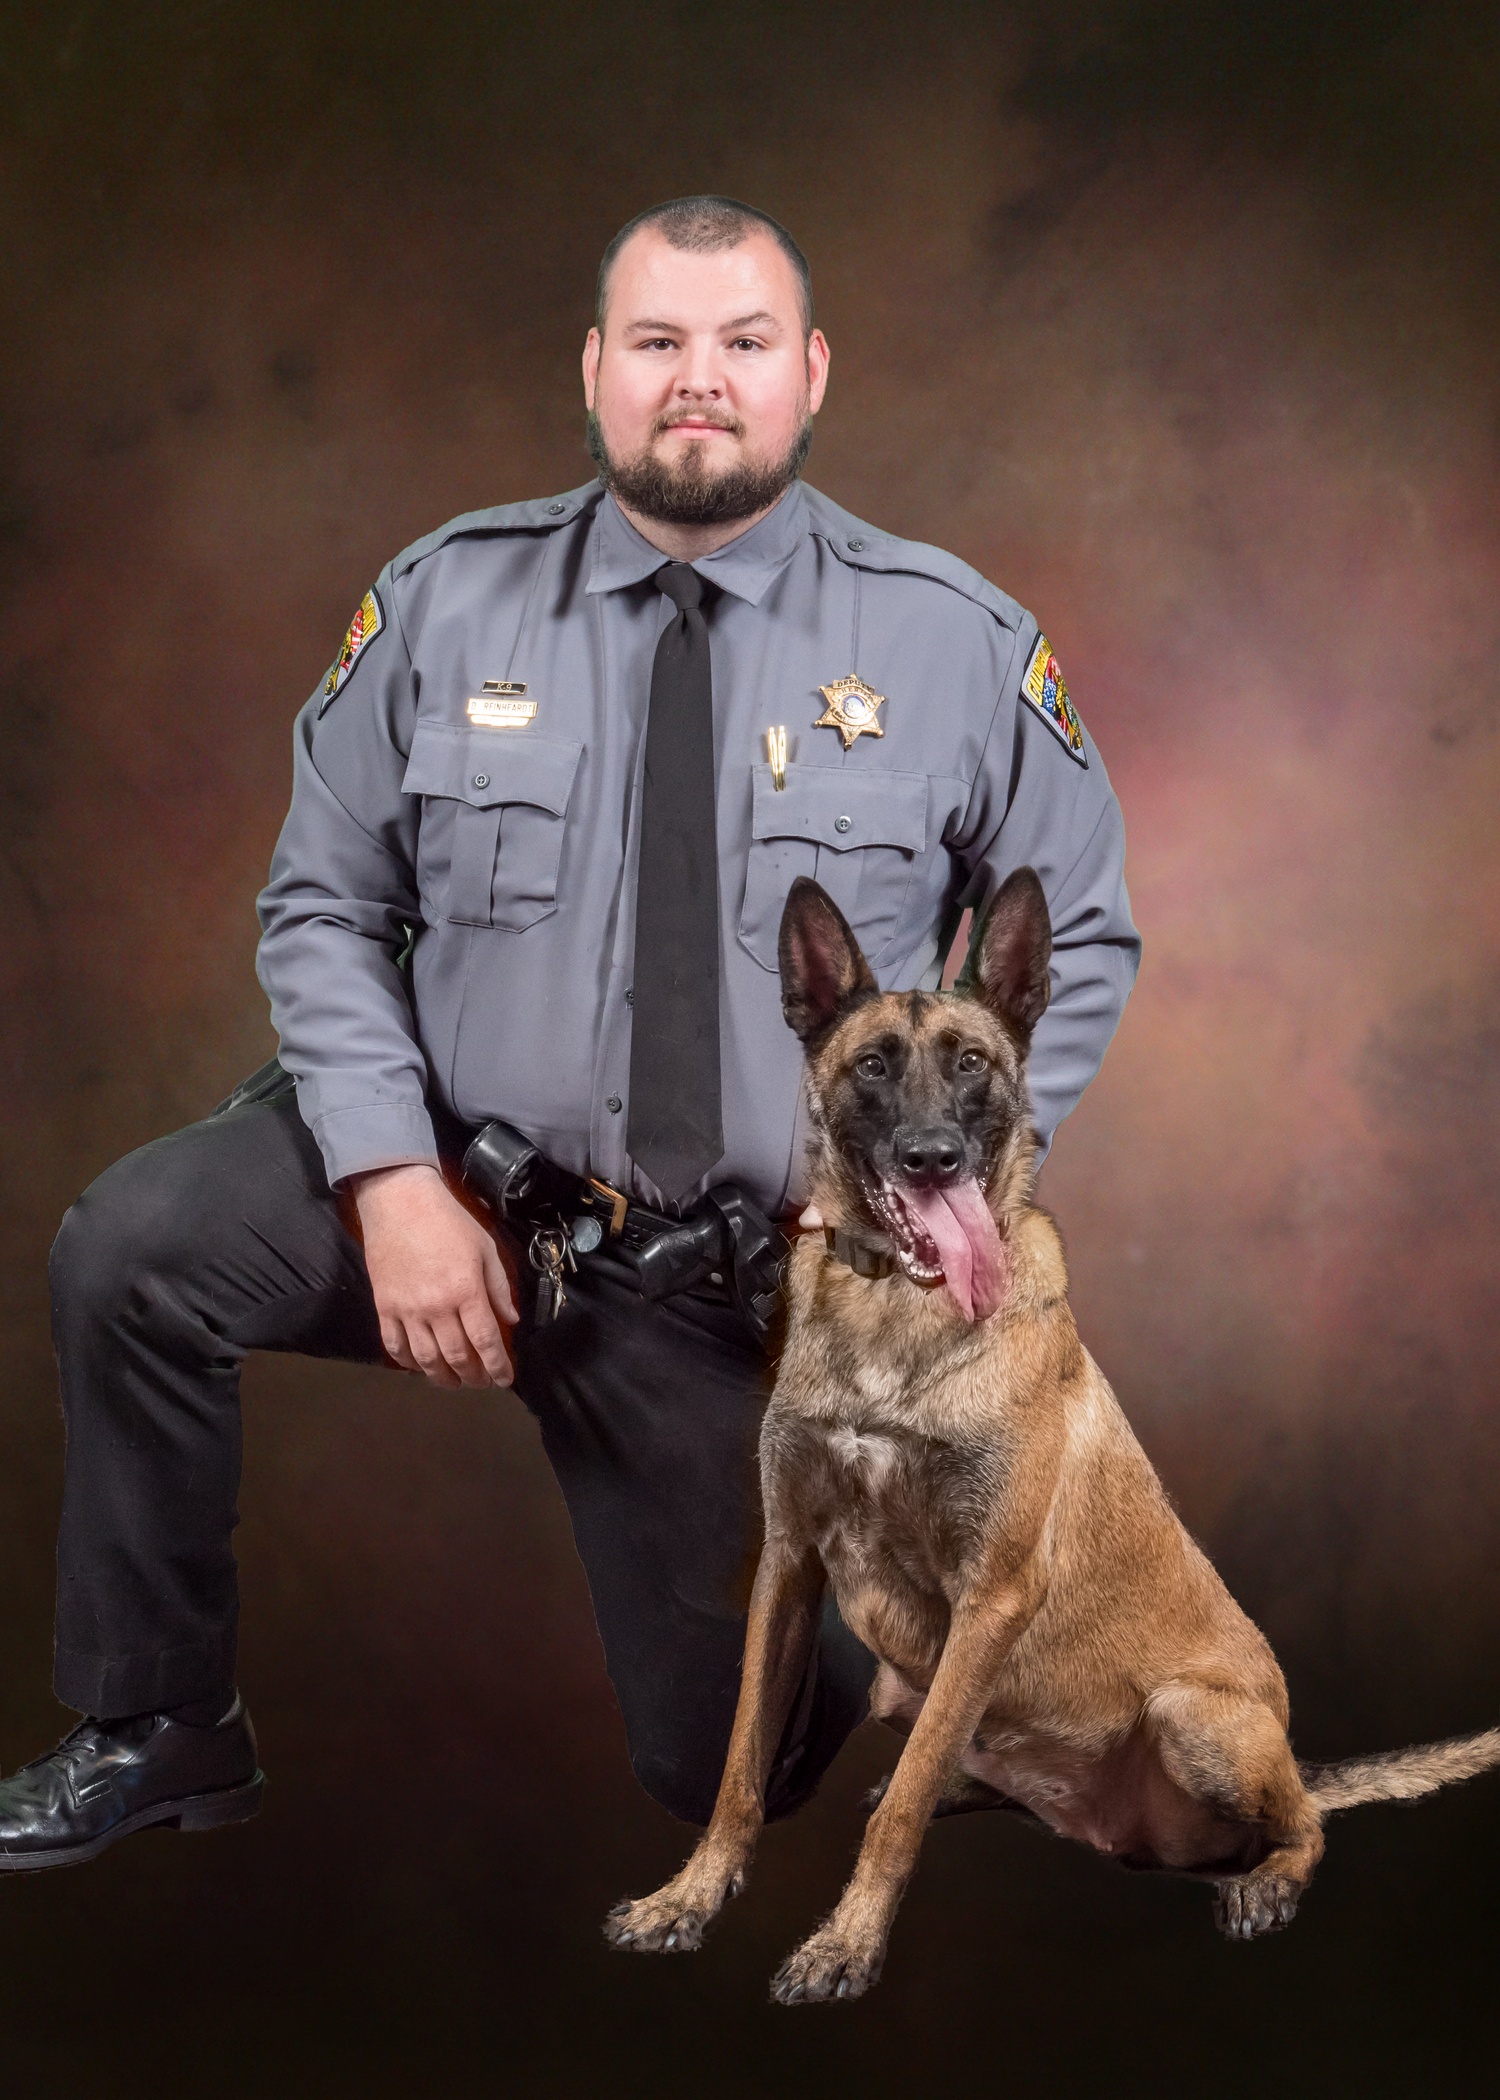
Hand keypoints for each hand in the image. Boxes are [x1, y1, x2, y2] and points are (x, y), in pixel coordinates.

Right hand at [351, 1163, 516, 1388]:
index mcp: (465, 1290)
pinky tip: (420, 1367)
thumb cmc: (448, 1221)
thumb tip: (510, 1319)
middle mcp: (436, 1307)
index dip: (498, 1365)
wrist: (400, 1202)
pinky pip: (394, 1345)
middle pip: (457, 1356)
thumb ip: (498, 1287)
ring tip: (454, 1382)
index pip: (485, 1340)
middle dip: (474, 1376)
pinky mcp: (383, 1307)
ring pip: (426, 1358)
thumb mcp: (485, 1248)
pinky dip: (408, 1362)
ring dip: (442, 1377)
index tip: (505, 1379)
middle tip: (482, 1382)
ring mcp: (406, 1310)